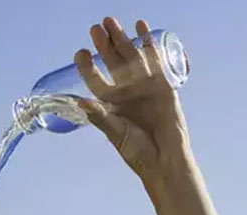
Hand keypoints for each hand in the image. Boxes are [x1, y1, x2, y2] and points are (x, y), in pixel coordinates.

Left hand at [75, 17, 191, 182]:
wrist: (165, 160)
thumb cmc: (137, 151)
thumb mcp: (115, 133)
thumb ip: (100, 117)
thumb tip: (80, 102)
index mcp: (110, 103)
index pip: (95, 79)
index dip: (87, 66)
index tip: (81, 54)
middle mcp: (125, 91)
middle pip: (112, 62)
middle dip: (104, 45)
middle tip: (95, 28)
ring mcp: (143, 85)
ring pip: (130, 57)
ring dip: (122, 38)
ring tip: (111, 22)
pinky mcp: (162, 84)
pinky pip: (154, 59)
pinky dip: (148, 42)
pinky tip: (140, 26)